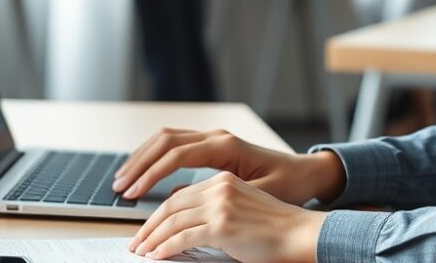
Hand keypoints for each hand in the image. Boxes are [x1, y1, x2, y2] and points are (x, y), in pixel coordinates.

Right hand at [112, 128, 345, 205]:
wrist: (307, 173)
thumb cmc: (288, 185)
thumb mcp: (258, 193)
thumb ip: (221, 193)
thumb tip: (179, 198)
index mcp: (226, 145)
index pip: (176, 154)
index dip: (150, 174)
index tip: (131, 193)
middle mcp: (217, 136)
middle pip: (165, 141)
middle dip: (138, 163)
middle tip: (118, 186)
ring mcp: (214, 137)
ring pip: (167, 138)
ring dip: (142, 157)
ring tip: (122, 179)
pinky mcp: (213, 145)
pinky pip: (176, 144)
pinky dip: (155, 155)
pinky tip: (143, 172)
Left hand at [131, 171, 325, 261]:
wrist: (300, 234)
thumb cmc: (274, 227)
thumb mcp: (241, 207)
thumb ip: (214, 206)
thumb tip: (183, 222)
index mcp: (223, 180)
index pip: (178, 196)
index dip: (157, 214)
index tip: (146, 230)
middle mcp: (219, 187)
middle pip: (170, 207)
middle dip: (148, 227)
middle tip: (135, 243)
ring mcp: (220, 206)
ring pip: (172, 222)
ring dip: (152, 239)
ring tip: (141, 252)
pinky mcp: (223, 226)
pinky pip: (183, 238)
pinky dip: (166, 249)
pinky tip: (157, 256)